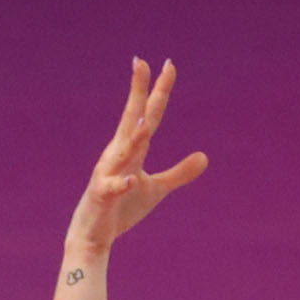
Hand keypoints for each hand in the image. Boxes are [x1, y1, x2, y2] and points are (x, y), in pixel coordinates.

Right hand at [63, 59, 208, 260]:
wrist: (94, 235)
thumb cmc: (122, 207)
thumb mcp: (156, 188)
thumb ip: (179, 172)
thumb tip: (205, 156)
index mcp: (131, 149)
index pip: (148, 115)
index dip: (158, 92)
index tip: (169, 65)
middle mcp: (117, 154)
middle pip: (132, 119)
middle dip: (138, 93)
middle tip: (143, 63)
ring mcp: (108, 174)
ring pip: (122, 151)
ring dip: (132, 136)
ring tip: (144, 120)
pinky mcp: (102, 197)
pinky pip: (112, 189)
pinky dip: (121, 184)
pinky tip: (131, 180)